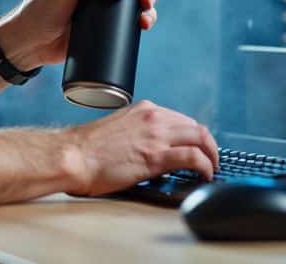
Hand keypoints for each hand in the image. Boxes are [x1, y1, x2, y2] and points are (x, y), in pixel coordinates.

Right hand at [61, 100, 218, 195]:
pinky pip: (193, 157)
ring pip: (201, 138)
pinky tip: (205, 175)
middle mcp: (154, 118)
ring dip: (212, 154)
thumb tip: (151, 147)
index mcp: (144, 110)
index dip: (193, 135)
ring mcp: (156, 136)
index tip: (197, 147)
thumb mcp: (119, 129)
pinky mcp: (156, 156)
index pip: (181, 119)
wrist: (73, 156)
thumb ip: (139, 132)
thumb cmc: (88, 148)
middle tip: (210, 159)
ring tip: (212, 168)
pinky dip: (205, 166)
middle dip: (208, 144)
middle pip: (195, 127)